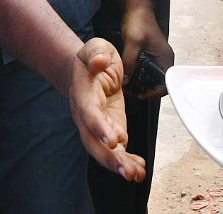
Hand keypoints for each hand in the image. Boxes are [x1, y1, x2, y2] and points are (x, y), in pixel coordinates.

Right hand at [69, 38, 146, 182]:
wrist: (87, 70)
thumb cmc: (91, 58)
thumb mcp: (94, 47)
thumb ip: (96, 53)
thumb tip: (99, 61)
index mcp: (83, 95)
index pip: (90, 114)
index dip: (100, 128)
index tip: (114, 140)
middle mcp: (87, 116)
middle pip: (94, 141)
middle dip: (110, 158)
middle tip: (126, 170)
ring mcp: (98, 126)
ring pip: (104, 151)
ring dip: (120, 165)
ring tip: (136, 175)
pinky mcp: (110, 129)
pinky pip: (116, 149)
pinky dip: (127, 160)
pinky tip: (140, 170)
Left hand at [118, 3, 174, 99]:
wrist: (137, 7)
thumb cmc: (139, 21)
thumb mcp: (132, 42)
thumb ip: (129, 62)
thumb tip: (125, 81)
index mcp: (165, 58)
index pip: (166, 84)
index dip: (154, 93)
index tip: (140, 94)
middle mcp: (163, 59)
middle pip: (159, 83)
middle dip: (146, 90)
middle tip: (131, 92)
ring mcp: (157, 57)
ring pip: (152, 77)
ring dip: (141, 83)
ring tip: (128, 86)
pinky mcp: (150, 55)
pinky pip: (147, 70)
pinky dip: (139, 75)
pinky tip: (128, 76)